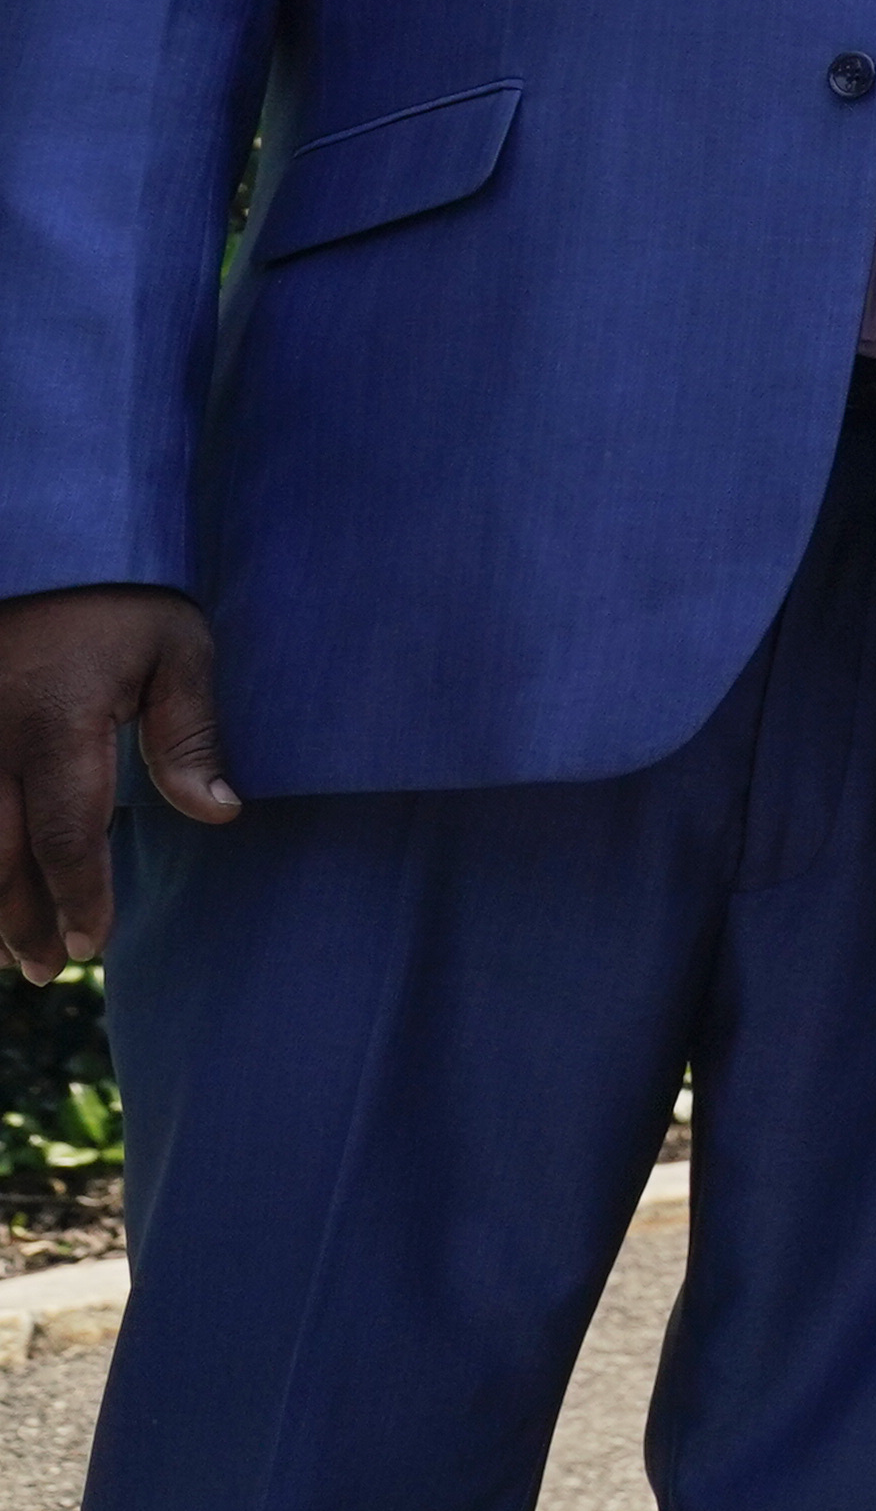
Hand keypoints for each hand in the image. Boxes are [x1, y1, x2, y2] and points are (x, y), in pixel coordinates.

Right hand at [0, 586, 233, 977]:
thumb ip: (190, 733)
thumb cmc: (123, 594)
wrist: (42, 540)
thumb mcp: (177, 645)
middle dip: (19, 921)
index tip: (91, 945)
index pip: (68, 837)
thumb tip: (220, 813)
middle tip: (45, 971)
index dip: (79, 900)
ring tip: (8, 954)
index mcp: (56, 724)